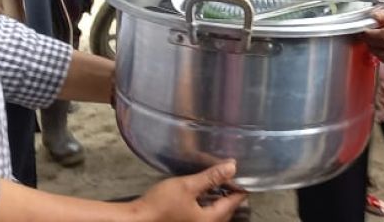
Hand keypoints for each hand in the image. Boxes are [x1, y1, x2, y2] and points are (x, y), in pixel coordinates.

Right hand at [131, 161, 245, 221]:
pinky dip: (207, 205)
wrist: (137, 221)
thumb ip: (211, 177)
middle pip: (225, 211)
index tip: (246, 175)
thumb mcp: (188, 186)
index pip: (233, 202)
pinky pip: (204, 217)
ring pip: (214, 215)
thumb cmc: (161, 204)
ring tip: (218, 183)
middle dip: (230, 194)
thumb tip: (233, 167)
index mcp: (210, 220)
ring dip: (218, 200)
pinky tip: (200, 194)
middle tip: (232, 177)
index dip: (240, 188)